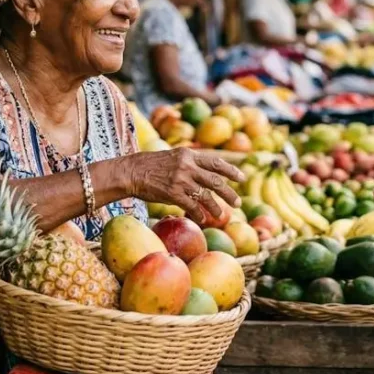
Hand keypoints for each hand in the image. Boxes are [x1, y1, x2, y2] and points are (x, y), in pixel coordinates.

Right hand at [127, 148, 243, 222]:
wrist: (132, 171)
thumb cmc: (152, 166)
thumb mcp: (174, 157)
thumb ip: (190, 163)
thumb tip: (207, 173)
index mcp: (189, 155)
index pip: (216, 162)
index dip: (231, 171)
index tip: (241, 178)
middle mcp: (187, 166)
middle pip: (215, 180)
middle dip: (229, 193)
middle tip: (238, 202)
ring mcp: (181, 179)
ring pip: (205, 195)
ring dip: (215, 207)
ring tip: (221, 215)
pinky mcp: (173, 193)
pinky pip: (191, 205)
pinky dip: (199, 213)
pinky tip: (203, 219)